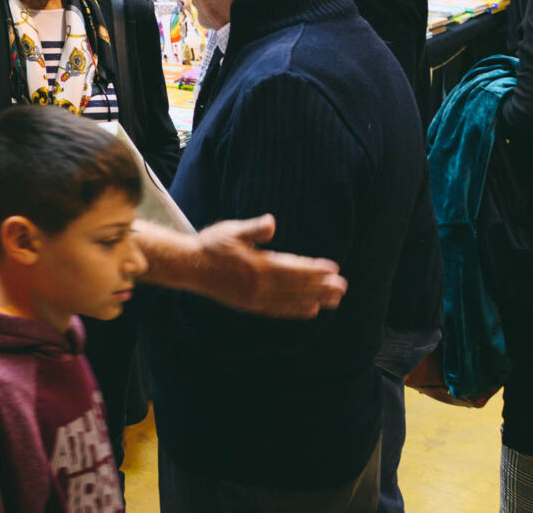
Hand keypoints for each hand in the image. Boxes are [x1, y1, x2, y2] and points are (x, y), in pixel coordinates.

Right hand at [191, 215, 346, 317]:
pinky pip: (279, 309)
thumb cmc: (211, 245)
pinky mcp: (251, 305)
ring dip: (315, 300)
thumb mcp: (230, 230)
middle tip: (343, 287)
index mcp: (256, 265)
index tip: (333, 269)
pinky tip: (311, 310)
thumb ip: (253, 229)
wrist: (190, 266)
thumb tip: (271, 222)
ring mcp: (255, 297)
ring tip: (335, 301)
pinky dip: (296, 310)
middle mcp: (259, 285)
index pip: (292, 268)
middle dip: (321, 287)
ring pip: (291, 300)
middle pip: (296, 287)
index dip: (314, 269)